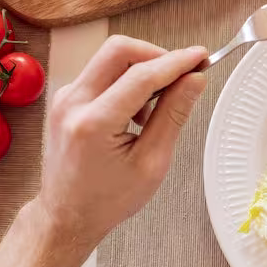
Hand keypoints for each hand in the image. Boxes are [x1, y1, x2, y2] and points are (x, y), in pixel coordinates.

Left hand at [33, 36, 207, 247]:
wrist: (66, 216)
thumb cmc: (107, 199)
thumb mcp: (152, 162)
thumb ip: (172, 115)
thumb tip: (194, 80)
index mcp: (94, 123)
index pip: (141, 75)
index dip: (176, 62)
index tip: (201, 57)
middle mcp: (73, 103)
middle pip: (119, 50)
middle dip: (156, 55)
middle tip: (181, 74)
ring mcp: (66, 97)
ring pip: (111, 58)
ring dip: (142, 70)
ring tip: (154, 109)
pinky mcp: (68, 98)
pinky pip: (103, 72)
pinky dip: (127, 80)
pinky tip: (137, 112)